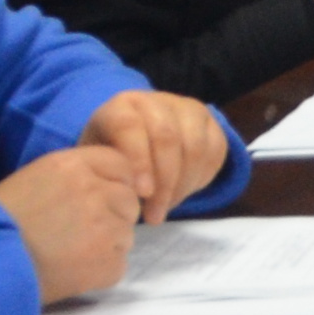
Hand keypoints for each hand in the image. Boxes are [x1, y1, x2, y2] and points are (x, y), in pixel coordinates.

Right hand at [0, 144, 144, 303]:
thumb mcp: (32, 181)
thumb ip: (73, 177)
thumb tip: (106, 185)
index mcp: (72, 165)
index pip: (120, 164)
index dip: (114, 183)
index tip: (100, 199)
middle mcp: (94, 190)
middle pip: (129, 200)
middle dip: (113, 216)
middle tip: (77, 233)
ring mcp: (105, 226)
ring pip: (125, 234)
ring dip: (106, 244)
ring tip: (68, 253)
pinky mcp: (108, 261)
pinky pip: (117, 264)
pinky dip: (99, 271)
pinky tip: (69, 271)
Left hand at [78, 91, 229, 221]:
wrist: (136, 142)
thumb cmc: (111, 156)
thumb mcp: (97, 161)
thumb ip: (107, 171)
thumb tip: (122, 195)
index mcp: (121, 106)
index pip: (130, 126)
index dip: (139, 161)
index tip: (142, 194)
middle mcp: (156, 101)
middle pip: (167, 137)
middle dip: (164, 181)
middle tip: (154, 214)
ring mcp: (187, 109)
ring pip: (195, 146)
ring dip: (183, 184)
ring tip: (166, 207)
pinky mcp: (212, 122)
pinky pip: (215, 151)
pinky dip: (201, 178)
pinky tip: (182, 192)